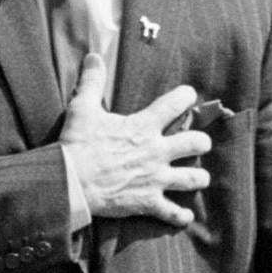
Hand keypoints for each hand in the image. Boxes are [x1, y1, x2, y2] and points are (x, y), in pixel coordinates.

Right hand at [58, 55, 210, 226]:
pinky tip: (185, 216)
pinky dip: (180, 216)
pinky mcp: (147, 202)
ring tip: (198, 177)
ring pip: (192, 178)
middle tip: (199, 143)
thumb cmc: (77, 145)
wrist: (70, 182)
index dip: (186, 96)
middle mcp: (156, 151)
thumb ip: (92, 81)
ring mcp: (155, 179)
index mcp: (143, 126)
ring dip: (198, 178)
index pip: (175, 103)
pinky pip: (172, 213)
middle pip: (195, 143)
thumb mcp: (82, 108)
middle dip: (200, 142)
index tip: (188, 95)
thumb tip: (93, 56)